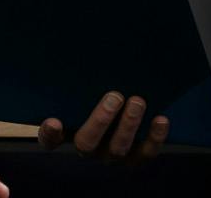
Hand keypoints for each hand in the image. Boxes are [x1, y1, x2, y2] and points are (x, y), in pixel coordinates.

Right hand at [36, 91, 168, 164]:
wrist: (118, 109)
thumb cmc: (90, 95)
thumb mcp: (78, 91)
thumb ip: (72, 83)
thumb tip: (69, 54)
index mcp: (64, 133)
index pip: (48, 139)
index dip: (49, 134)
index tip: (54, 121)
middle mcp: (87, 148)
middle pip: (87, 143)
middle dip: (101, 120)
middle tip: (114, 97)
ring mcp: (111, 154)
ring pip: (117, 149)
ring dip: (128, 126)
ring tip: (137, 102)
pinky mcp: (135, 157)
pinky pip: (145, 153)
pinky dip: (154, 137)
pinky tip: (161, 119)